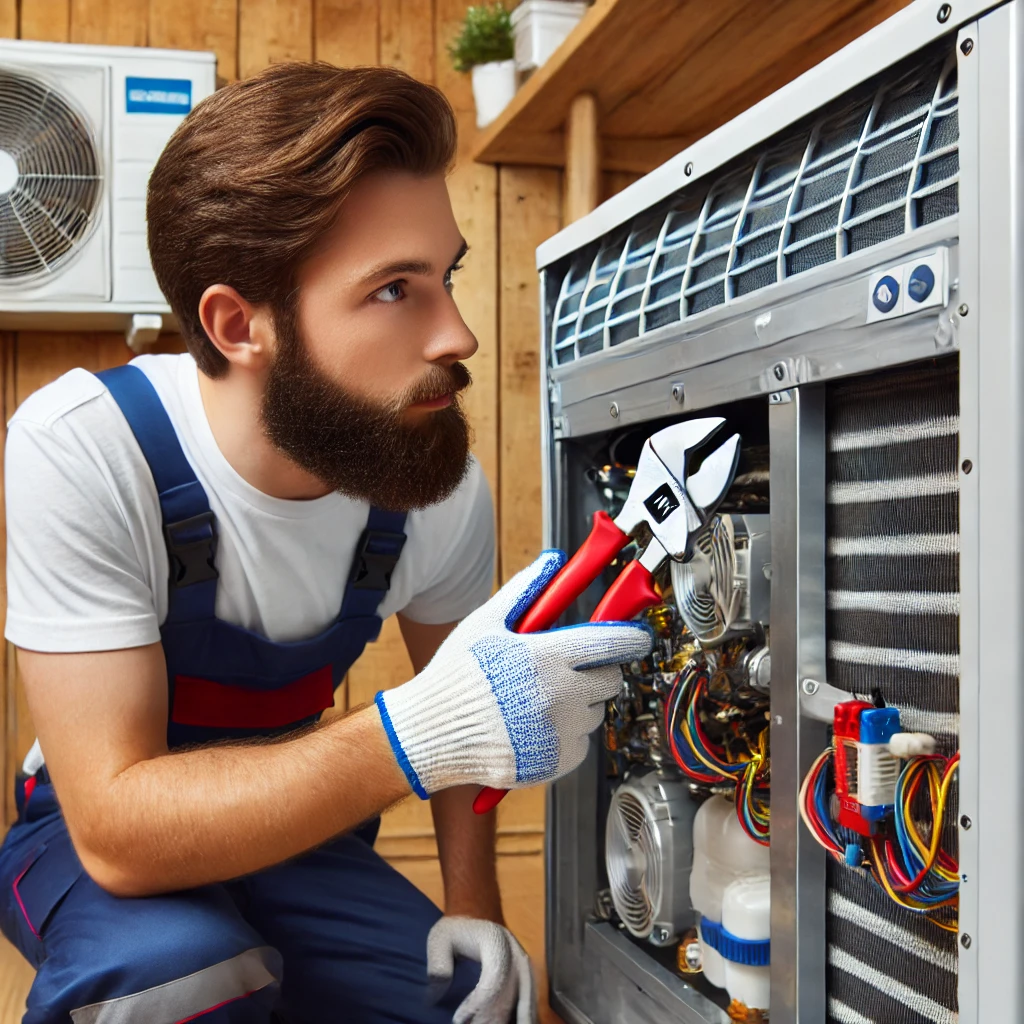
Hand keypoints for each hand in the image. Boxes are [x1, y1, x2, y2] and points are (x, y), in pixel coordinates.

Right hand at [376, 551, 652, 796]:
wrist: (428, 734)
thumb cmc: (454, 677)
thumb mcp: (485, 624)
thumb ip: (525, 590)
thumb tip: (552, 562)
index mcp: (544, 657)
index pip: (610, 643)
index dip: (631, 638)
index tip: (639, 638)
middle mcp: (557, 697)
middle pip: (610, 680)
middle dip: (596, 671)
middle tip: (569, 670)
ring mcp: (558, 733)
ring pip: (595, 713)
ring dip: (579, 705)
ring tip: (539, 700)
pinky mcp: (555, 762)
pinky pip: (581, 744)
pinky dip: (567, 735)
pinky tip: (535, 725)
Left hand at [427, 916, 536, 1023]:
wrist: (476, 914)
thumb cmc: (456, 929)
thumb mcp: (439, 939)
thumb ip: (438, 967)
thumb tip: (435, 999)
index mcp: (496, 941)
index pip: (494, 977)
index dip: (479, 1002)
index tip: (458, 1019)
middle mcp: (516, 952)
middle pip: (512, 994)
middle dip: (493, 1018)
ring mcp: (524, 965)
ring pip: (526, 1000)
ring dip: (510, 1020)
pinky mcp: (527, 976)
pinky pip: (530, 1001)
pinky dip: (524, 1016)